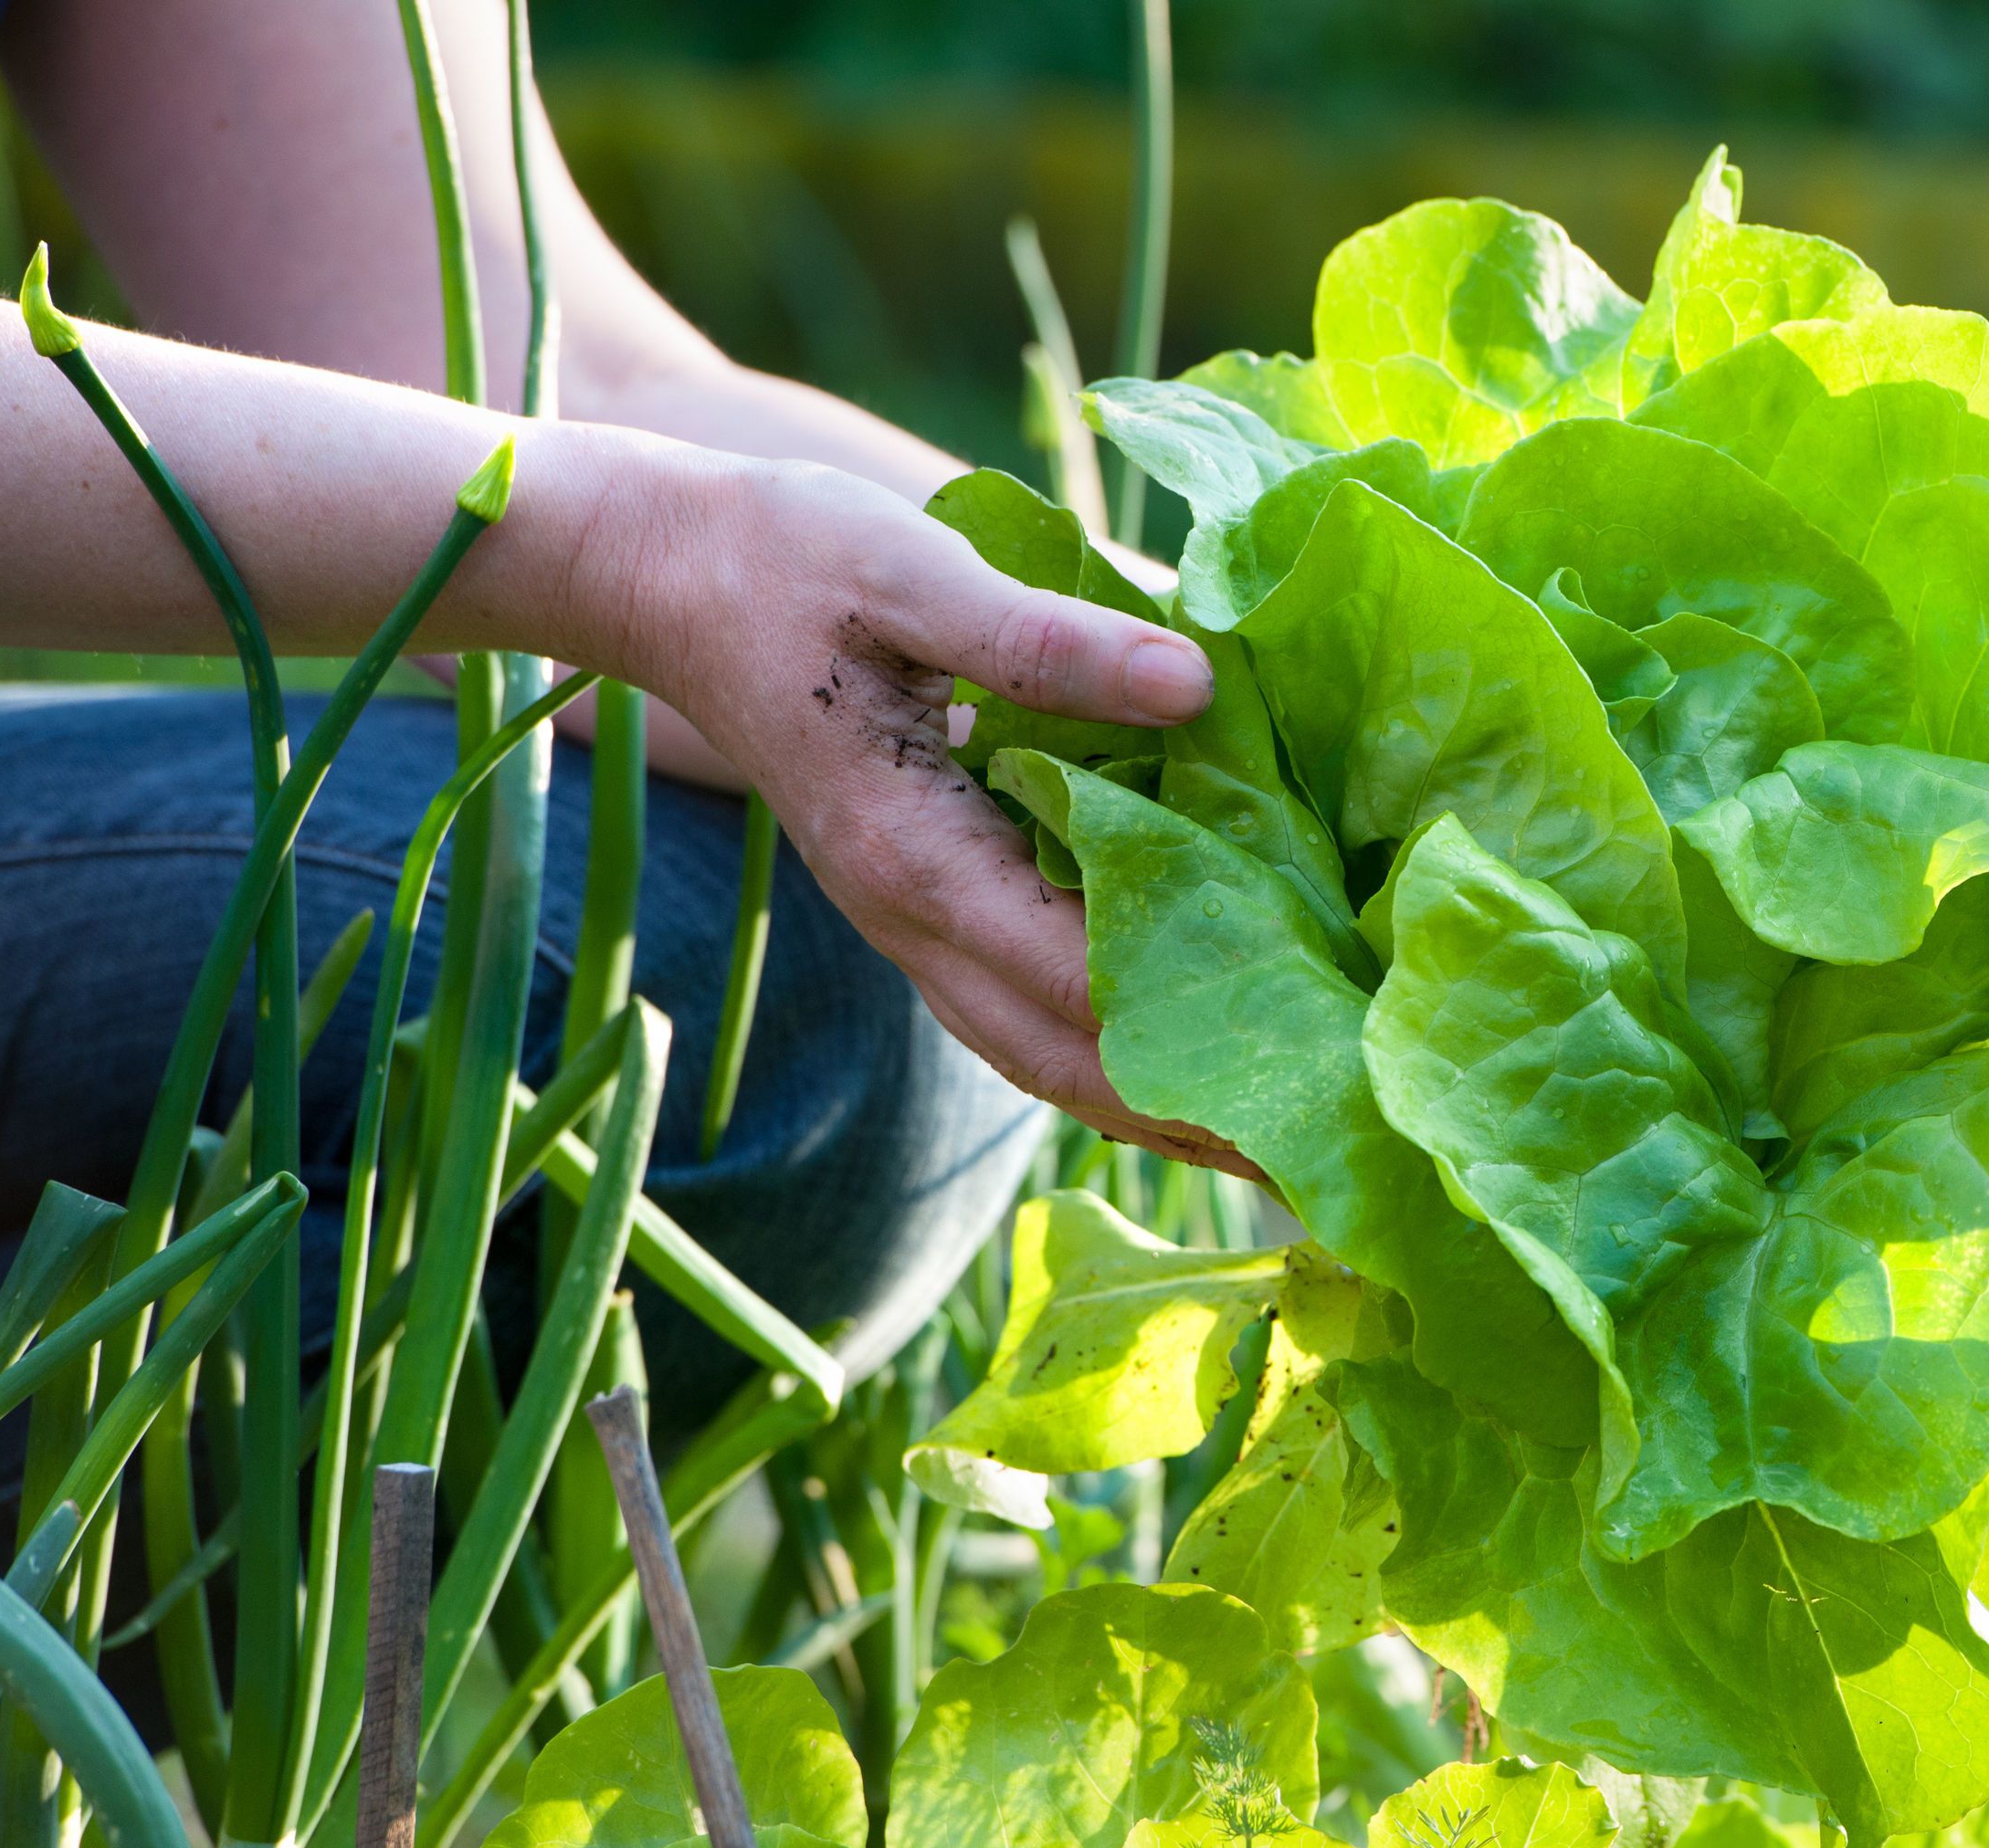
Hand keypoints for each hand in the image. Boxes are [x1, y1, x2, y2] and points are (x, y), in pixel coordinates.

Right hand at [587, 448, 1264, 1179]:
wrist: (663, 571)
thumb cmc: (783, 558)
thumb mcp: (915, 571)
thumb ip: (1049, 639)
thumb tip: (1194, 685)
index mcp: (917, 854)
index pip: (1081, 977)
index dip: (1199, 1027)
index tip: (1313, 1056)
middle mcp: (912, 921)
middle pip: (1071, 1064)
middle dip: (1196, 1116)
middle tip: (1325, 1149)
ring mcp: (911, 928)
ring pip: (1045, 1061)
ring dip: (1157, 1110)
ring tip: (1277, 1142)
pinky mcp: (922, 908)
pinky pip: (1023, 1018)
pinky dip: (1109, 1058)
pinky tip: (1188, 1063)